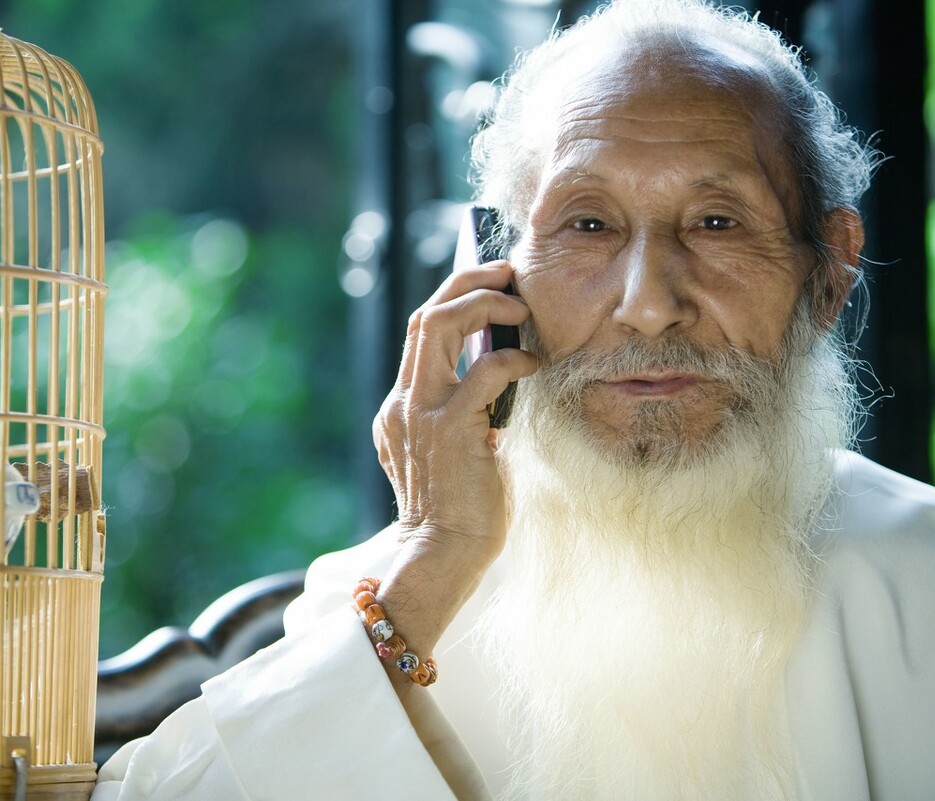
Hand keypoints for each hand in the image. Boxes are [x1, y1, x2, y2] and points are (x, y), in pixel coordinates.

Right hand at [369, 260, 536, 669]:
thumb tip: (497, 381)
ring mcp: (420, 413)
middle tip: (506, 271)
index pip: (420, 333)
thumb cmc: (460, 510)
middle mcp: (404, 402)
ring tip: (518, 306)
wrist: (443, 554)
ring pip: (437, 325)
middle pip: (422, 315)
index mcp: (401, 407)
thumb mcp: (452, 453)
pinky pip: (482, 371)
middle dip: (465, 281)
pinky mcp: (449, 429)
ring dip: (483, 303)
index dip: (455, 299)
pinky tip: (532, 365)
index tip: (491, 286)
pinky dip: (511, 359)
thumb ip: (461, 416)